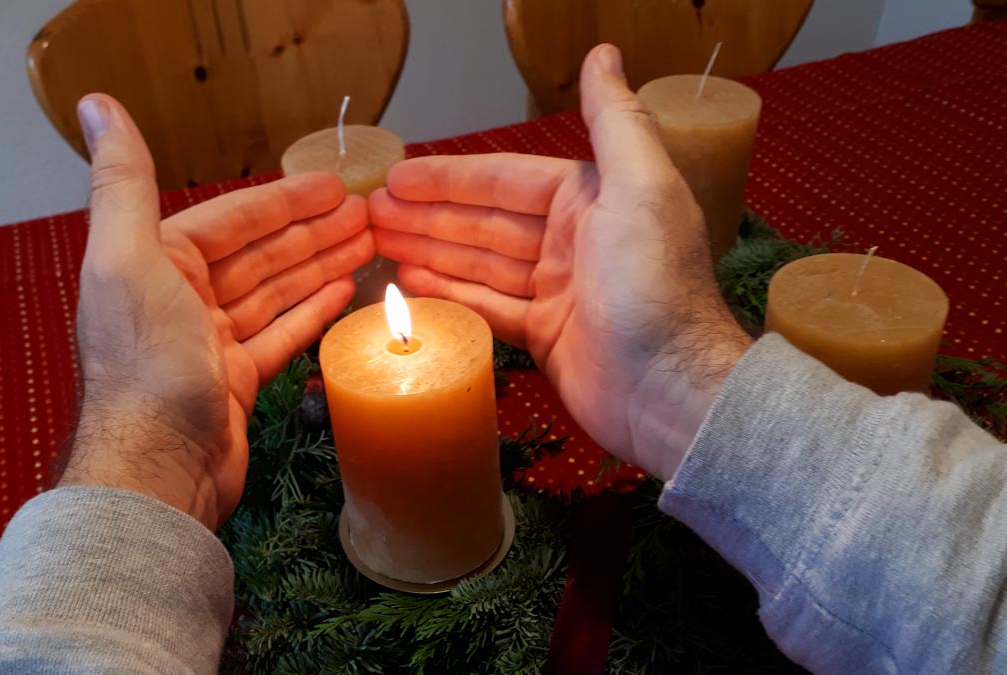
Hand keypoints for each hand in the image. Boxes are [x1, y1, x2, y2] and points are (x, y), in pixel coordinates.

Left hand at [59, 94, 372, 527]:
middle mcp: (181, 298)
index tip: (335, 185)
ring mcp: (211, 344)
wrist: (155, 467)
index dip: (285, 199)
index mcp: (156, 263)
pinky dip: (311, 311)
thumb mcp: (128, 258)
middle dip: (313, 230)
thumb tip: (96, 103)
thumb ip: (123, 182)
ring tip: (369, 244)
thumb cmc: (144, 363)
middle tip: (368, 212)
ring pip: (276, 291)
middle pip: (260, 253)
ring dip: (320, 264)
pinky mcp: (237, 383)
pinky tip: (344, 292)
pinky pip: (281, 334)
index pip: (232, 219)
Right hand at [369, 46, 751, 479]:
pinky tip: (413, 284)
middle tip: (371, 214)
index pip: (504, 180)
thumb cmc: (653, 283)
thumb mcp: (640, 186)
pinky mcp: (545, 336)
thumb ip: (614, 119)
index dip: (448, 178)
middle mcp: (572, 240)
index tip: (397, 177)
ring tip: (378, 244)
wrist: (671, 387)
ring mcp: (557, 291)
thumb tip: (602, 53)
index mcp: (591, 200)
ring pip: (480, 262)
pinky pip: (488, 306)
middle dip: (427, 215)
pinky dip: (451, 293)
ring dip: (430, 251)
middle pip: (484, 221)